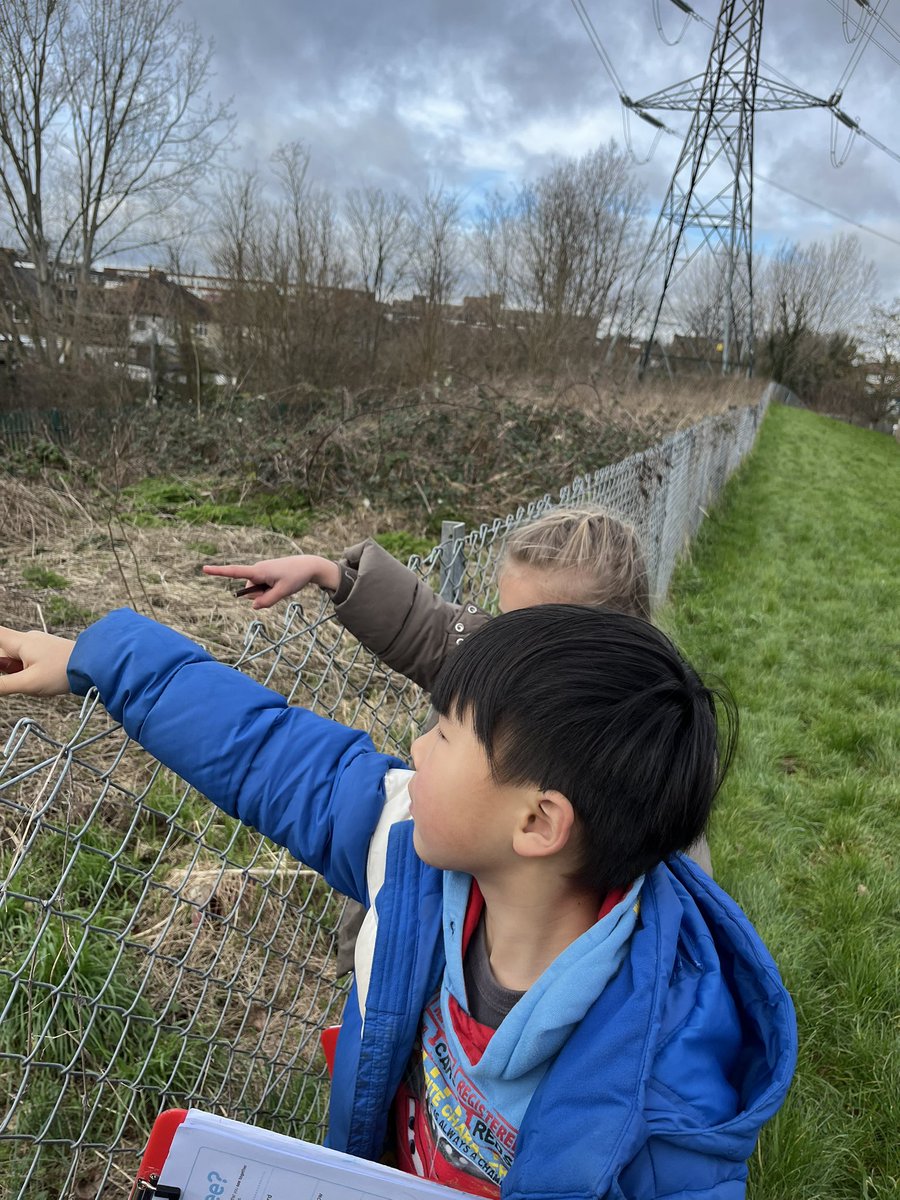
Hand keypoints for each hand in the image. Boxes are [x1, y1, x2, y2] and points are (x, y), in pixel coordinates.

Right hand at [0, 626, 74, 695]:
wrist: (92, 666)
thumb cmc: (63, 672)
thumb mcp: (29, 682)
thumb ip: (4, 685)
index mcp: (21, 641)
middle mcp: (28, 639)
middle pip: (3, 654)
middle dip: (8, 670)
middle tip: (25, 679)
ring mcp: (38, 644)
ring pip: (17, 661)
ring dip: (21, 675)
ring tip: (39, 680)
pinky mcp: (46, 651)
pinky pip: (29, 663)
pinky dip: (31, 674)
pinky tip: (45, 679)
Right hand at [202, 555, 341, 609]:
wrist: (308, 565)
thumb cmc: (296, 576)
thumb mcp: (283, 592)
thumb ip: (267, 601)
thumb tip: (253, 606)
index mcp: (259, 571)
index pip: (235, 572)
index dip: (219, 571)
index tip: (204, 568)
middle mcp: (257, 570)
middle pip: (250, 591)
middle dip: (261, 595)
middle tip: (279, 588)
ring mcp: (261, 571)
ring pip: (256, 591)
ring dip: (267, 593)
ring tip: (282, 585)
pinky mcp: (265, 573)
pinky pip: (262, 587)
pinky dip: (270, 590)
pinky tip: (281, 584)